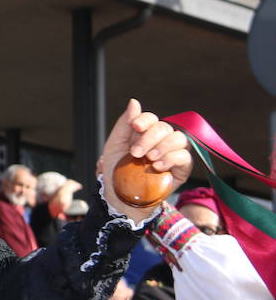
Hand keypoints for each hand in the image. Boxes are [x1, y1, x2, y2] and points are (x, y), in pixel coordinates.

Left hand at [99, 99, 192, 222]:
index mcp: (144, 134)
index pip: (151, 119)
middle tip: (135, 153)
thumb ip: (124, 124)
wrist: (121, 198)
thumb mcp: (114, 146)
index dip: (144, 120)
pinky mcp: (181, 169)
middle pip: (164, 127)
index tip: (134, 127)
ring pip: (178, 138)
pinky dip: (171, 158)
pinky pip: (184, 156)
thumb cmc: (116, 172)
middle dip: (149, 137)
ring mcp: (172, 154)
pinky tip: (157, 167)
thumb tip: (134, 101)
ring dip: (162, 146)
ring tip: (148, 159)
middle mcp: (160, 141)